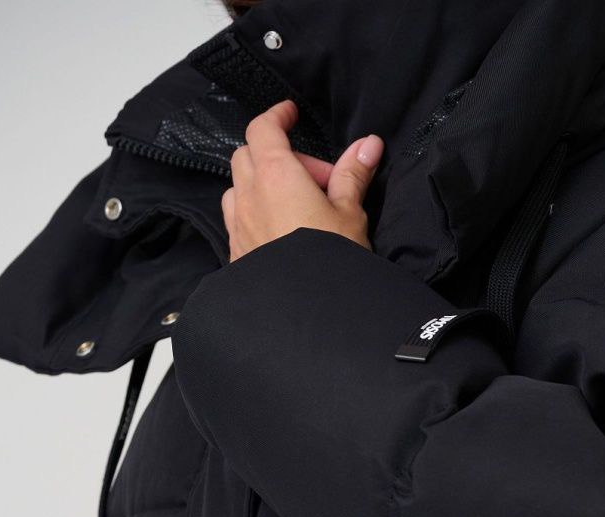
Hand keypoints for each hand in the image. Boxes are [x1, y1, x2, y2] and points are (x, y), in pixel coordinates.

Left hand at [222, 99, 383, 260]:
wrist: (308, 315)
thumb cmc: (331, 260)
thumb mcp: (351, 213)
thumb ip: (353, 175)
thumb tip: (368, 144)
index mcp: (276, 174)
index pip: (263, 128)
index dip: (276, 115)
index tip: (290, 113)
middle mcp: (249, 195)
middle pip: (249, 155)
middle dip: (278, 156)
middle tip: (316, 180)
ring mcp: (238, 226)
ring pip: (239, 188)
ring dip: (261, 186)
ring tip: (294, 207)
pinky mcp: (236, 253)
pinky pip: (237, 220)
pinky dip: (254, 214)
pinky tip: (279, 233)